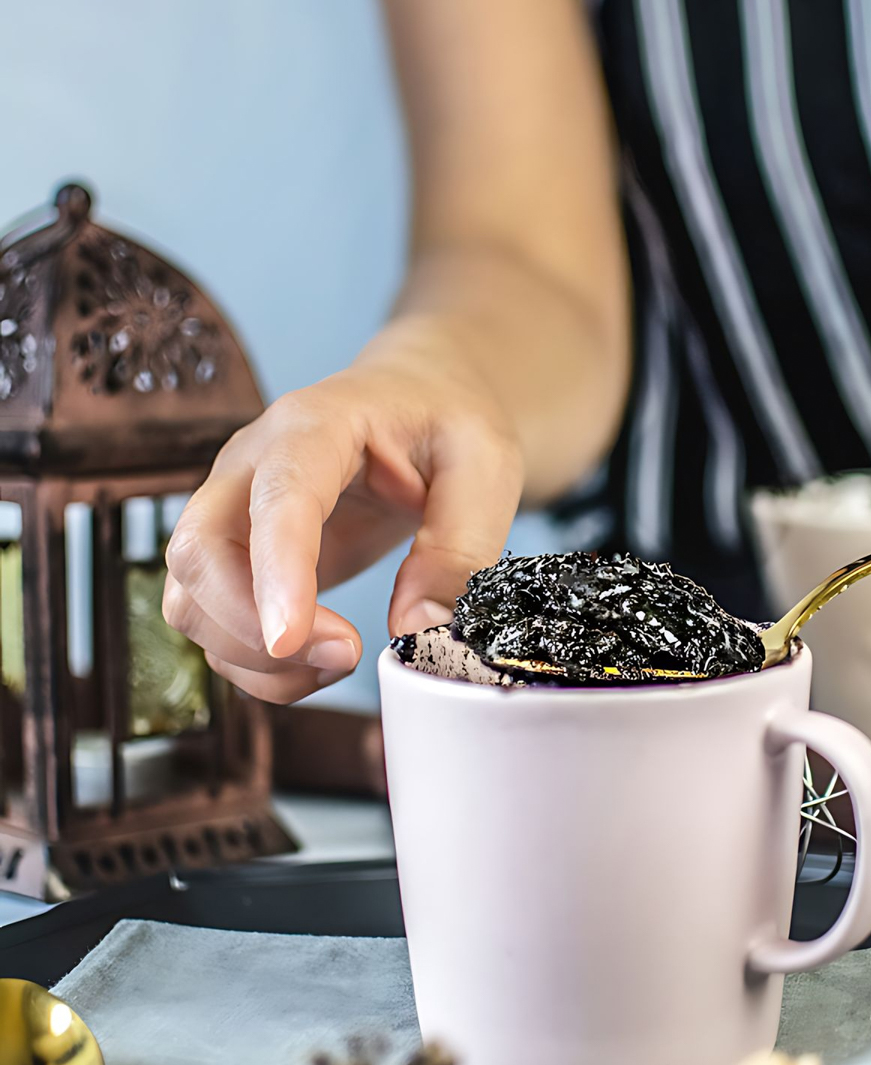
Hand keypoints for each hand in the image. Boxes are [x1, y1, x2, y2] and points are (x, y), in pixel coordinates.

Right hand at [162, 338, 522, 702]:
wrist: (417, 399)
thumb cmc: (447, 422)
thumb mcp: (487, 468)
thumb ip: (459, 549)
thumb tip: (416, 629)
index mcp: (316, 426)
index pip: (276, 496)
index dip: (276, 569)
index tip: (290, 637)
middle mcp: (251, 464)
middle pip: (198, 551)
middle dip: (250, 627)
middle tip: (344, 654)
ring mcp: (233, 510)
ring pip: (190, 599)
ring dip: (253, 657)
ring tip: (341, 659)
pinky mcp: (236, 555)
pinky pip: (211, 624)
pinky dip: (255, 666)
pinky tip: (320, 661)